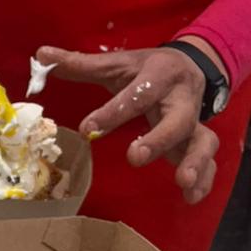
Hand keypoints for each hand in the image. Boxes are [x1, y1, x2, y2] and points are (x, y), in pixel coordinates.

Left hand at [38, 41, 220, 203]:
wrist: (191, 64)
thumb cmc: (145, 69)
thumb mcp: (117, 63)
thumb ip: (80, 64)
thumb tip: (41, 53)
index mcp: (159, 74)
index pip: (137, 93)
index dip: (113, 111)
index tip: (88, 128)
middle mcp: (181, 98)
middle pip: (178, 119)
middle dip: (159, 139)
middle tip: (136, 157)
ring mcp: (194, 122)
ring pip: (202, 141)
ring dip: (194, 162)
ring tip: (182, 182)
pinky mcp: (199, 140)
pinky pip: (209, 161)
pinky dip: (205, 180)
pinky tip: (192, 197)